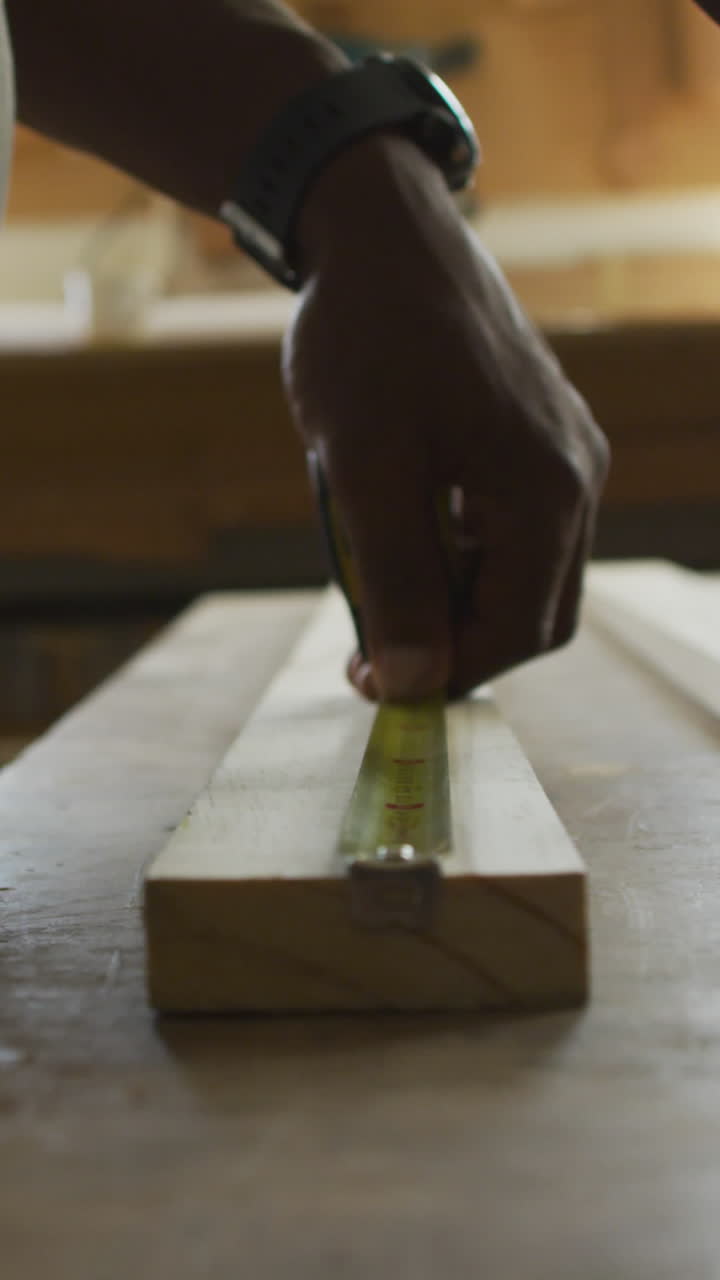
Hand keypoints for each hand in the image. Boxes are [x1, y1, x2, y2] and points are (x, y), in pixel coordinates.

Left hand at [283, 138, 608, 699]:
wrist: (379, 230)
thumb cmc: (367, 338)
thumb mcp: (366, 466)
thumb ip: (396, 578)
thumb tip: (411, 682)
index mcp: (549, 490)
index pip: (518, 630)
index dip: (446, 672)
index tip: (372, 685)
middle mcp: (576, 476)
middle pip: (535, 611)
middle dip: (457, 643)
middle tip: (375, 646)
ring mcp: (565, 453)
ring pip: (525, 573)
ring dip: (456, 598)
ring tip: (378, 580)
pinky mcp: (538, 436)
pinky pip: (515, 528)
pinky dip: (462, 555)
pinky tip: (405, 530)